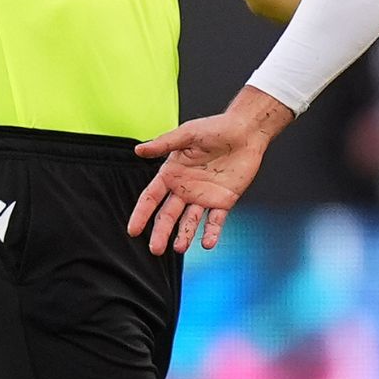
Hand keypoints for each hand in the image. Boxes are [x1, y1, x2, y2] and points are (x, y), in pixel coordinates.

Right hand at [127, 86, 294, 253]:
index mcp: (172, 174)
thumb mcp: (187, 134)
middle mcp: (185, 189)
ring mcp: (204, 197)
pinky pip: (216, 221)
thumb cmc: (216, 128)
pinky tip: (207, 244)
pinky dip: (211, 233)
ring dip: (184, 235)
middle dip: (161, 232)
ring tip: (180, 248)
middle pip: (168, 215)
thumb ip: (163, 144)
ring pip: (190, 221)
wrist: (246, 131)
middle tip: (155, 249)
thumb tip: (138, 150)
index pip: (151, 198)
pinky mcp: (223, 201)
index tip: (133, 230)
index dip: (142, 214)